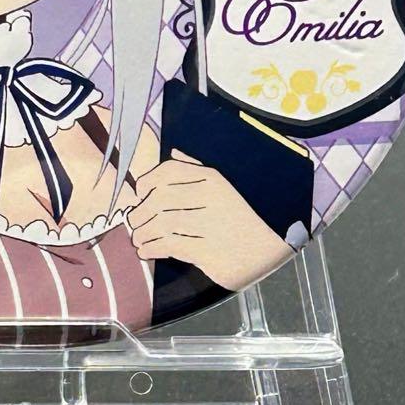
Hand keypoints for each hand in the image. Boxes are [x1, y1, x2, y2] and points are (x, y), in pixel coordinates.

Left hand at [127, 150, 293, 291]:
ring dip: (143, 232)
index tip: (139, 193)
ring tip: (139, 238)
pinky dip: (152, 248)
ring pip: (162, 223)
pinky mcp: (210, 251)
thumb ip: (196, 169)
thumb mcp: (225, 186)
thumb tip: (172, 152)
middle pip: (159, 198)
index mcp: (213, 179)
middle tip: (133, 222)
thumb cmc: (242, 216)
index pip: (169, 171)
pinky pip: (170, 246)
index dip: (147, 181)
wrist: (271, 249)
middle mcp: (211, 198)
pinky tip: (147, 251)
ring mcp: (211, 225)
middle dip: (140, 212)